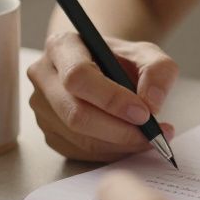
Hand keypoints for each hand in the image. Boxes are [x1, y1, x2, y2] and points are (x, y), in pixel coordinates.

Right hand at [27, 32, 176, 161]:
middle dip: (119, 130)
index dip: (112, 99)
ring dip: (120, 145)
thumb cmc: (121, 59)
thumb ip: (158, 70)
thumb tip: (151, 103)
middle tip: (152, 134)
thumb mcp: (147, 54)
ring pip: (79, 138)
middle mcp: (43, 76)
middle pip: (75, 113)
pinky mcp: (49, 132)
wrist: (104, 69)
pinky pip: (81, 152)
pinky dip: (112, 152)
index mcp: (62, 46)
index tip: (144, 113)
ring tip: (150, 138)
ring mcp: (42, 107)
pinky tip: (130, 141)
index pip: (78, 76)